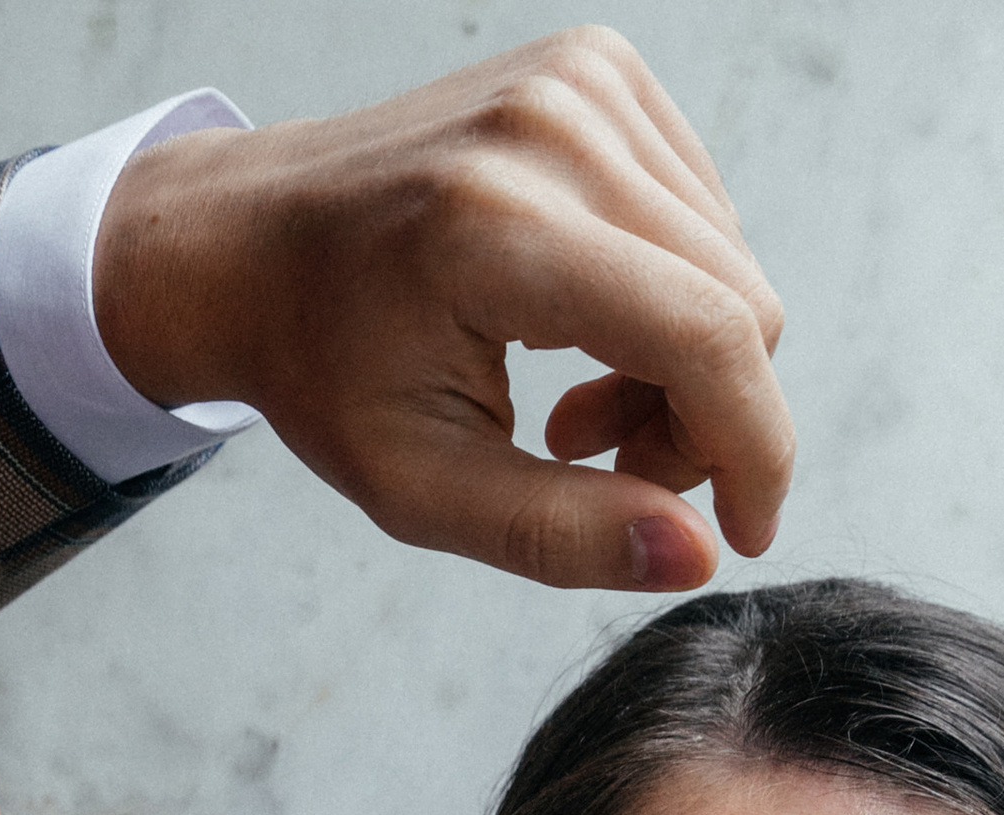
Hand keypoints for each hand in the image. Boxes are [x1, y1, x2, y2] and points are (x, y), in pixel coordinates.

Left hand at [90, 28, 791, 590]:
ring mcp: (581, 81)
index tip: (746, 533)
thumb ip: (561, 535)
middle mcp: (553, 127)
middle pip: (739, 302)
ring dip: (682, 364)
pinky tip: (580, 334)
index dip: (754, 451)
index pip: (707, 335)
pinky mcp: (598, 68)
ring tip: (573, 411)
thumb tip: (696, 558)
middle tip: (607, 471)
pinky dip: (666, 295)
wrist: (250, 241)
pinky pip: (702, 211)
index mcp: (498, 227)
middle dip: (706, 420)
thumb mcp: (423, 490)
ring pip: (731, 263)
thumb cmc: (325, 372)